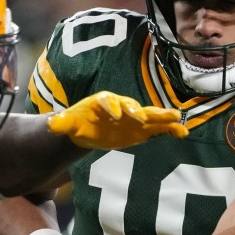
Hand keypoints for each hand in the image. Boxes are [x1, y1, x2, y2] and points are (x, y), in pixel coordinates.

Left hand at [48, 91, 187, 148]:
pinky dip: (170, 129)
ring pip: (150, 115)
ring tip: (177, 118)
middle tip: (143, 117)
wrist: (91, 129)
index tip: (115, 116)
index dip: (111, 107)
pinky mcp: (144, 128)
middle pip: (132, 106)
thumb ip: (62, 124)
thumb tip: (51, 124)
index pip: (107, 101)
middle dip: (138, 111)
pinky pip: (159, 128)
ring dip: (163, 116)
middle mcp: (121, 107)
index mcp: (102, 102)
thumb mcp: (69, 124)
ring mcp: (135, 117)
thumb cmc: (80, 123)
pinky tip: (183, 133)